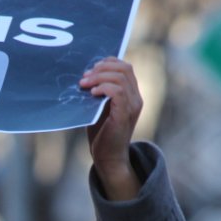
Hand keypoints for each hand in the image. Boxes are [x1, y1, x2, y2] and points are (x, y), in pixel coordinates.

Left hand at [79, 57, 142, 200]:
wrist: (107, 157)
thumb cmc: (101, 133)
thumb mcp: (100, 107)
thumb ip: (99, 92)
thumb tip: (85, 75)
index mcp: (131, 94)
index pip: (125, 67)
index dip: (107, 63)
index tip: (90, 70)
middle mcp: (136, 98)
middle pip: (124, 68)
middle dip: (101, 68)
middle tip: (84, 77)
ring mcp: (132, 105)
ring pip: (121, 77)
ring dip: (99, 77)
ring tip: (84, 85)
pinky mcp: (125, 114)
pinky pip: (118, 92)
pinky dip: (103, 88)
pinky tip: (92, 94)